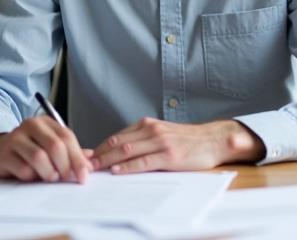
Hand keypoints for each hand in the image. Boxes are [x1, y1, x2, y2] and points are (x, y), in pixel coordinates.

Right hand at [0, 116, 92, 182]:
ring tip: (49, 177)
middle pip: (55, 146)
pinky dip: (31, 177)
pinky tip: (31, 176)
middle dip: (65, 166)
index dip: (78, 158)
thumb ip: (70, 152)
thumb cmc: (30, 149)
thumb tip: (90, 162)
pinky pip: (24, 169)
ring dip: (49, 173)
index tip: (84, 175)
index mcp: (46, 122)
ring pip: (39, 158)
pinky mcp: (3, 154)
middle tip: (66, 179)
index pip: (67, 137)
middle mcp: (30, 125)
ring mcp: (15, 138)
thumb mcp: (51, 146)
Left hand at [90, 118, 264, 174]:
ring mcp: (160, 142)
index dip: (99, 148)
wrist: (213, 139)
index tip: (85, 157)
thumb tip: (119, 153)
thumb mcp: (162, 135)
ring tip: (94, 170)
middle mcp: (151, 130)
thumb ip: (142, 140)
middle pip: (117, 143)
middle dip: (98, 155)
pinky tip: (117, 171)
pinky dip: (128, 167)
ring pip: (126, 150)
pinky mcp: (169, 155)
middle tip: (83, 165)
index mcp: (147, 125)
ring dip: (107, 161)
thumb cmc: (188, 140)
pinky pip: (143, 161)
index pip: (116, 136)